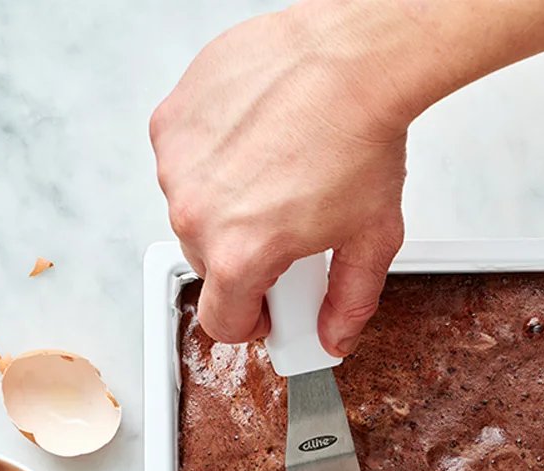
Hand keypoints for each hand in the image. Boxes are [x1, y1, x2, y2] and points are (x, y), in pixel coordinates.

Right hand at [150, 0, 411, 354]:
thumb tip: (336, 335)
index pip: (222, 322)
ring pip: (194, 212)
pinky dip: (215, 161)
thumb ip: (350, 301)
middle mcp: (196, 210)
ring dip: (229, 207)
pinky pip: (185, 162)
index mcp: (241, 252)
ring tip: (279, 180)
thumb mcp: (372, 239)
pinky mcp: (171, 120)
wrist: (350, 61)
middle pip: (209, 266)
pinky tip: (259, 146)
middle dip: (247, 259)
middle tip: (290, 233)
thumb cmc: (361, 139)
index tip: (270, 308)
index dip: (253, 320)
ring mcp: (178, 162)